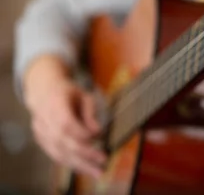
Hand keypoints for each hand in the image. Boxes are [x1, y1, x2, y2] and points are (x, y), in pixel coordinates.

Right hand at [23, 57, 106, 177]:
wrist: (43, 92)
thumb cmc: (68, 93)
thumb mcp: (83, 95)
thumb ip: (90, 113)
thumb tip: (98, 132)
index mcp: (55, 104)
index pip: (65, 123)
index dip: (81, 134)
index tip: (98, 137)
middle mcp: (44, 121)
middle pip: (62, 142)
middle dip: (84, 154)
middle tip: (103, 161)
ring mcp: (40, 132)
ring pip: (57, 152)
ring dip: (78, 164)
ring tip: (96, 172)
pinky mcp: (41, 141)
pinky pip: (55, 155)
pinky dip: (70, 163)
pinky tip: (84, 168)